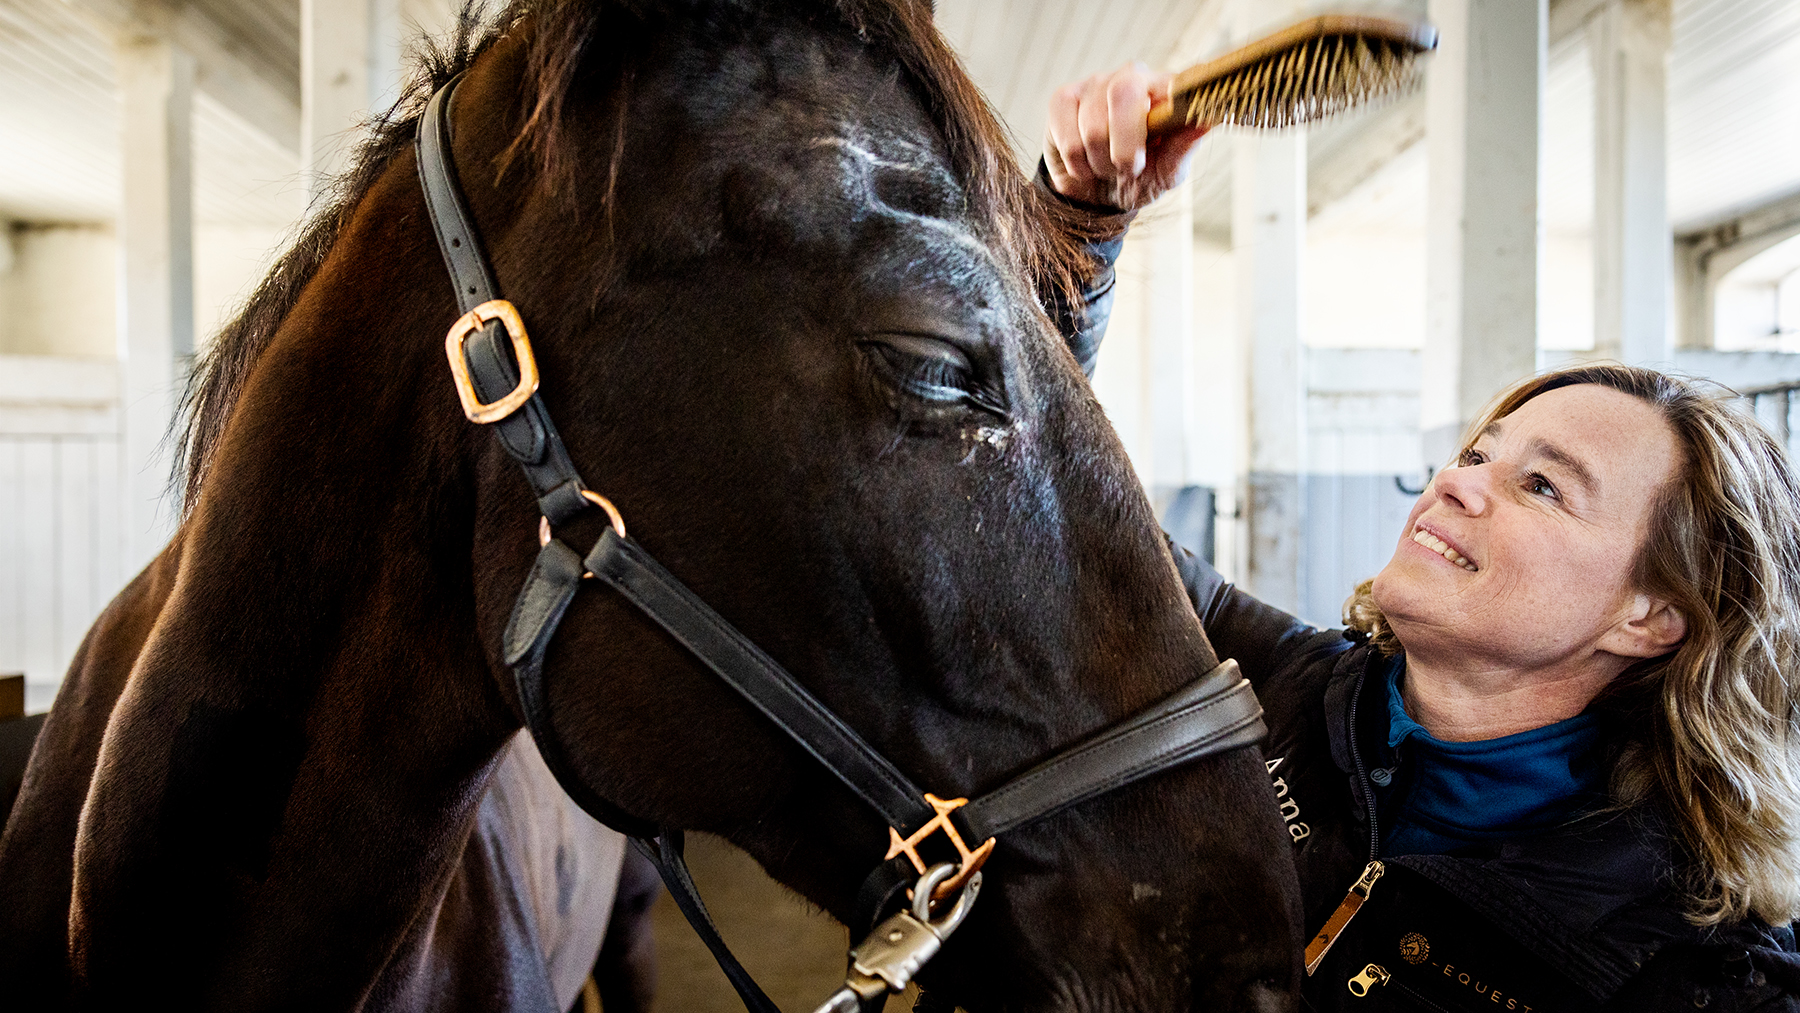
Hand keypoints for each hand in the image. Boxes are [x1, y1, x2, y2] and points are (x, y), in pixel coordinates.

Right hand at [1043, 62, 1209, 211]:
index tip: (1162, 141)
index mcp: (1165, 89)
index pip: (1170, 83)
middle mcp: (1131, 76)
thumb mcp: (1167, 173)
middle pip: (1124, 92)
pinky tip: (1084, 162)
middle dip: (1125, 146)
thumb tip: (1207, 119)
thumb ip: (1184, 147)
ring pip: (1093, 124)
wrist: (1096, 196)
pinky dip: (1076, 162)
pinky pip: (1067, 136)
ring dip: (1100, 162)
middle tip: (1129, 169)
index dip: (1165, 109)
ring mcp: (1094, 83)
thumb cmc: (1139, 178)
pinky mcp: (1063, 99)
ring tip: (1106, 167)